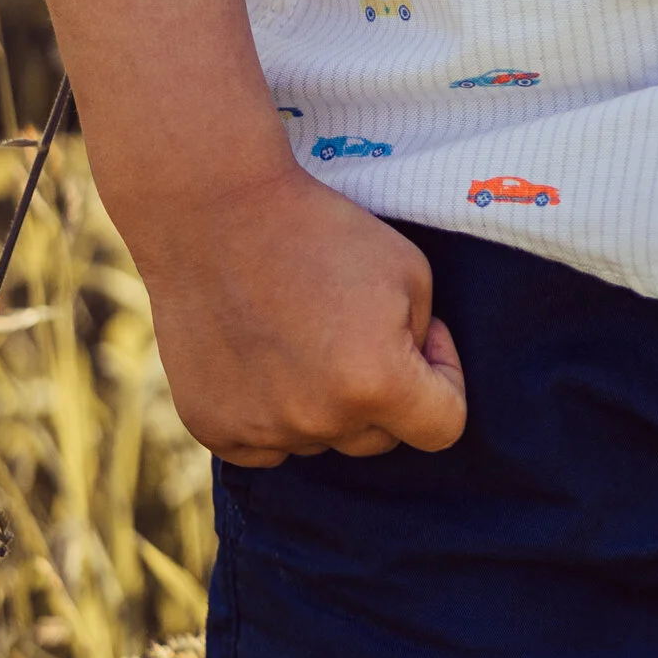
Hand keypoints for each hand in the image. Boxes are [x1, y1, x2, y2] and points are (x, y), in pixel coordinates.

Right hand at [125, 164, 468, 465]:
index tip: (422, 338)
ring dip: (323, 402)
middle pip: (377, 438)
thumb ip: (423, 337)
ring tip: (297, 333)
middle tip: (353, 326)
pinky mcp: (213, 429)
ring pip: (319, 439)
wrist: (216, 212)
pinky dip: (271, 413)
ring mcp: (262, 430)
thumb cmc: (319, 229)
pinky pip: (265, 445)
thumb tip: (410, 375)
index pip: (443, 427)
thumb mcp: (409, 268)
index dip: (444, 379)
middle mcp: (320, 420)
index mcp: (377, 381)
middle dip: (381, 391)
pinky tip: (261, 358)